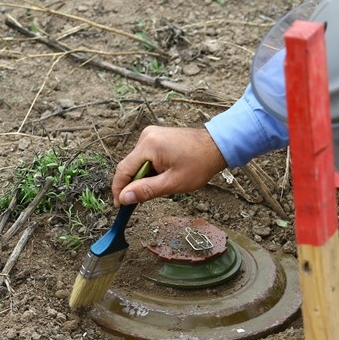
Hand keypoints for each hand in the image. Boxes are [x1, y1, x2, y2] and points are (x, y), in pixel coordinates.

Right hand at [111, 126, 227, 206]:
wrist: (218, 146)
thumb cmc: (200, 164)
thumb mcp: (172, 183)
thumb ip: (146, 190)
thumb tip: (124, 198)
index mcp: (148, 145)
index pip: (123, 169)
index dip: (119, 189)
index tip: (120, 205)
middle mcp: (147, 136)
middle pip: (131, 165)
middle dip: (135, 183)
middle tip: (144, 199)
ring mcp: (153, 134)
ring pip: (139, 162)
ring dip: (145, 176)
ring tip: (163, 183)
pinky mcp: (158, 136)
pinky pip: (147, 156)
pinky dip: (152, 168)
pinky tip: (165, 174)